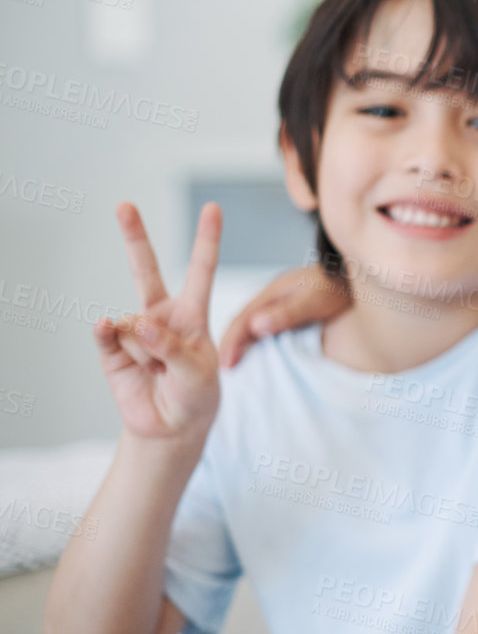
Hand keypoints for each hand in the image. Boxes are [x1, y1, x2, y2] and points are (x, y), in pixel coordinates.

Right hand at [94, 202, 222, 443]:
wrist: (171, 428)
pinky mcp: (111, 348)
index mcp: (192, 315)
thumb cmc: (195, 395)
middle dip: (134, 237)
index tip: (214, 208)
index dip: (207, 240)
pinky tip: (111, 337)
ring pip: (135, 326)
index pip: (201, 270)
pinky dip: (109, 336)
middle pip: (146, 269)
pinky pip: (107, 333)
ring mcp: (134, 330)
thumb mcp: (197, 373)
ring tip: (157, 372)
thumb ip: (171, 346)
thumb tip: (136, 323)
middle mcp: (161, 316)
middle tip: (123, 205)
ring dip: (147, 353)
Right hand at [218, 263, 350, 366]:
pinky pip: (266, 328)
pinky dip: (257, 342)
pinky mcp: (289, 311)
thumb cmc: (338, 287)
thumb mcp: (313, 301)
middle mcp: (271, 298)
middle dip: (230, 345)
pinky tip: (258, 354)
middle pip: (242, 323)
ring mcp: (279, 304)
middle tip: (222, 370)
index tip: (225, 365)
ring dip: (241, 344)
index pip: (242, 320)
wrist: (354, 275)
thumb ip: (286, 313)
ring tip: (234, 365)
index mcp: (271, 294)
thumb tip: (255, 327)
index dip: (231, 343)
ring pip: (252, 326)